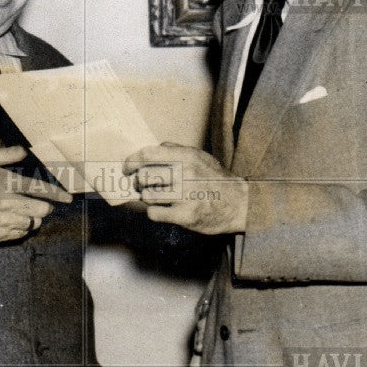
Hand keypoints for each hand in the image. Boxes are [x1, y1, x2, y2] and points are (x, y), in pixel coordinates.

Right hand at [0, 146, 71, 243]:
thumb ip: (7, 154)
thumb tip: (26, 151)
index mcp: (7, 184)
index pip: (40, 190)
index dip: (58, 194)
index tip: (68, 198)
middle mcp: (7, 205)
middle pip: (41, 211)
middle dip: (45, 207)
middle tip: (41, 205)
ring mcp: (3, 222)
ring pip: (33, 224)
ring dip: (34, 219)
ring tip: (25, 213)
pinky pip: (20, 234)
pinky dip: (22, 228)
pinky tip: (13, 221)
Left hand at [122, 143, 248, 234]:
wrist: (238, 204)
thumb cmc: (215, 180)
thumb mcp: (199, 157)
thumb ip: (174, 151)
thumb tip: (148, 152)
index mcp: (186, 157)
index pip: (147, 154)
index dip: (131, 161)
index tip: (127, 168)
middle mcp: (185, 174)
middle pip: (144, 176)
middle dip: (139, 182)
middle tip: (143, 186)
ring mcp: (185, 196)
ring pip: (147, 196)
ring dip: (148, 198)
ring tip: (159, 197)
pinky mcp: (185, 216)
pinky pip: (154, 213)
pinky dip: (155, 212)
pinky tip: (165, 210)